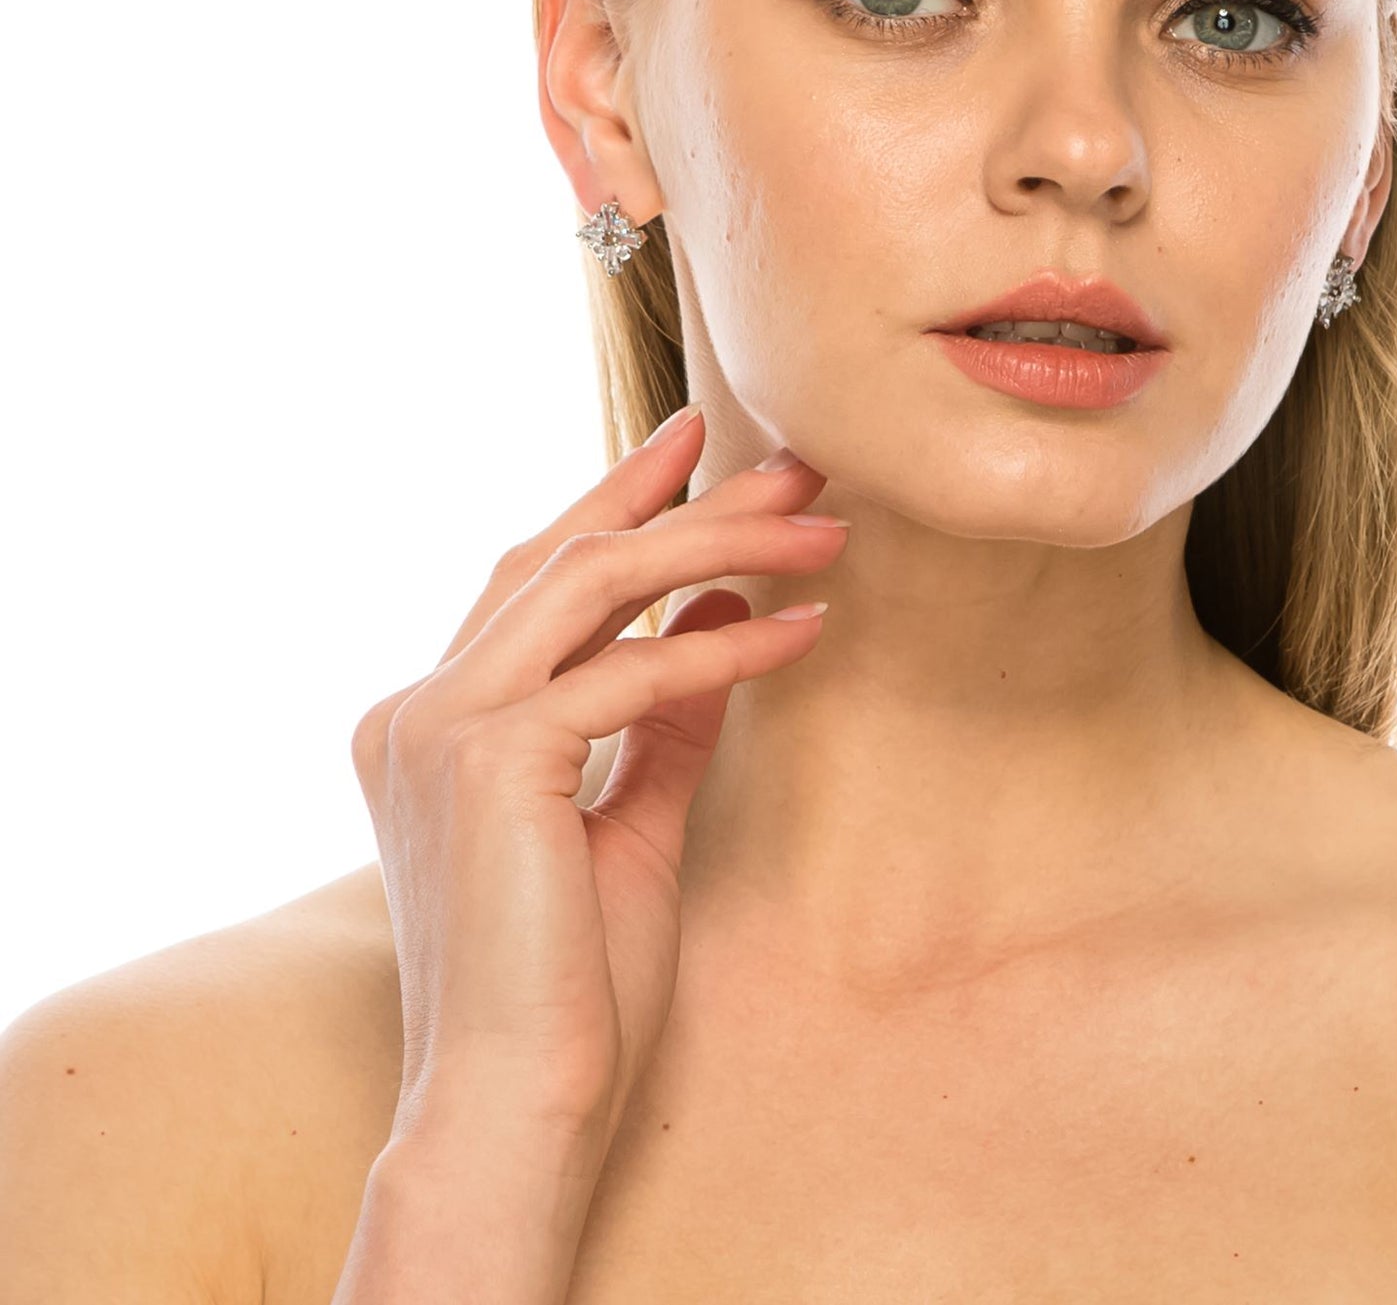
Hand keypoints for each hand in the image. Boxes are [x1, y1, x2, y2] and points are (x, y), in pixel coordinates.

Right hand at [349, 408, 846, 1163]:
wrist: (517, 1105)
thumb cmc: (570, 985)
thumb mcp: (633, 821)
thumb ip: (668, 719)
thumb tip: (722, 616)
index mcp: (432, 720)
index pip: (536, 579)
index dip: (618, 501)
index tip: (699, 447)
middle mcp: (417, 706)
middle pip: (567, 559)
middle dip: (687, 500)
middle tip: (791, 463)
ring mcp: (439, 725)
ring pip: (595, 585)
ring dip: (722, 545)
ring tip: (824, 529)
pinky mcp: (487, 759)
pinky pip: (633, 673)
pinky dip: (727, 647)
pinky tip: (806, 631)